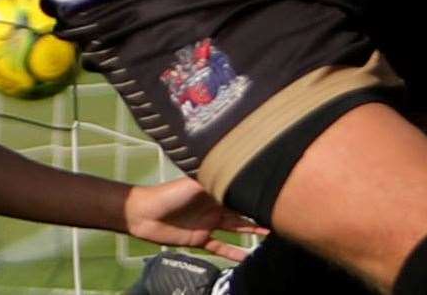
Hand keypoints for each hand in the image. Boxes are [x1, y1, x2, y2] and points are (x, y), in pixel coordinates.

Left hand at [121, 175, 264, 261]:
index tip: (276, 192)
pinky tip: (247, 258)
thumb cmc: (169, 193)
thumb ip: (215, 178)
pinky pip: (221, 247)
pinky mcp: (200, 239)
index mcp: (214, 189)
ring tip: (273, 235)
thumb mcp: (194, 182)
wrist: (144, 214)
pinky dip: (233, 253)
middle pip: (241, 209)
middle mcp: (215, 204)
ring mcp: (209, 222)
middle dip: (259, 211)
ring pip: (236, 228)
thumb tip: (238, 168)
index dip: (255, 191)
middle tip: (282, 214)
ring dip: (252, 232)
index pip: (239, 189)